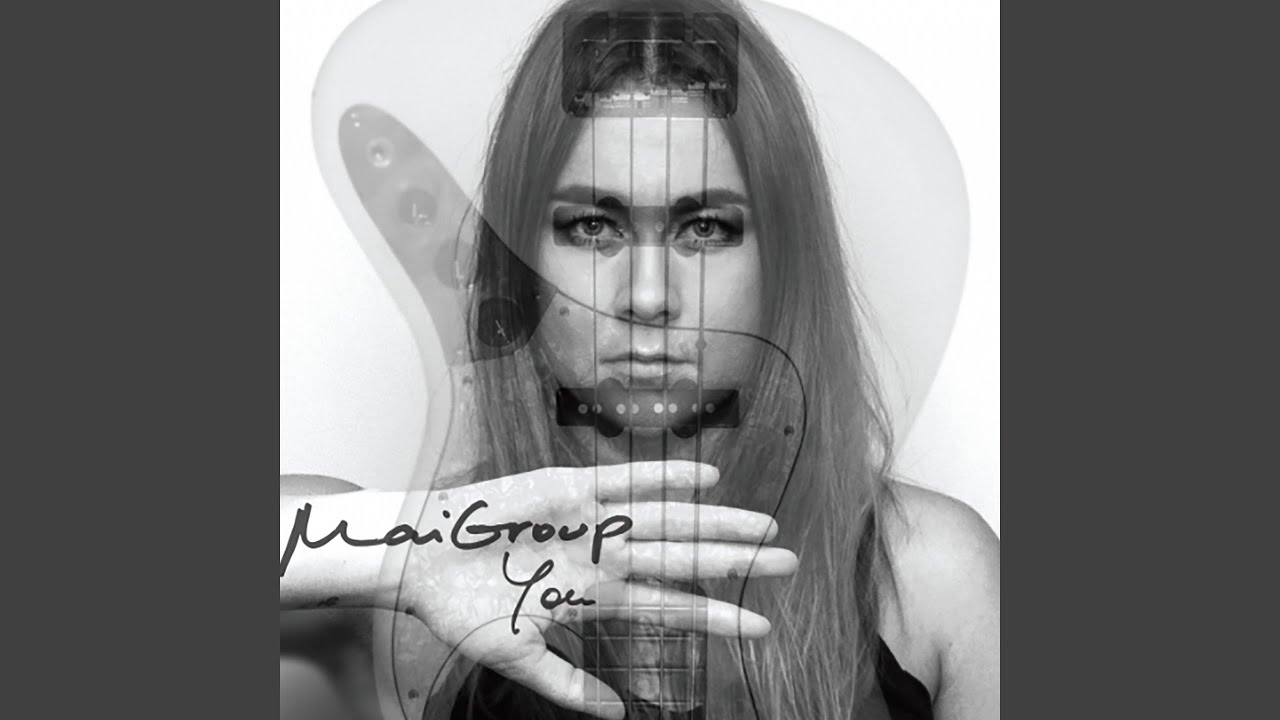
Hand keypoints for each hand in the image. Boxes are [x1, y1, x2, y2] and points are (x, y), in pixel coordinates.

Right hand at [390, 461, 797, 718]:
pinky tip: (708, 477)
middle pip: (685, 558)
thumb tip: (620, 717)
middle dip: (736, 561)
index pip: (673, 607)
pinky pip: (627, 479)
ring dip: (716, 520)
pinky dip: (666, 478)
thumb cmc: (463, 610)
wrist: (422, 560)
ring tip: (766, 524)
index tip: (762, 627)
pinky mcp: (572, 488)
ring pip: (669, 519)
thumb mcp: (517, 656)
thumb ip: (568, 683)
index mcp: (598, 597)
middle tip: (789, 563)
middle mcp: (607, 557)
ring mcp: (594, 522)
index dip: (717, 615)